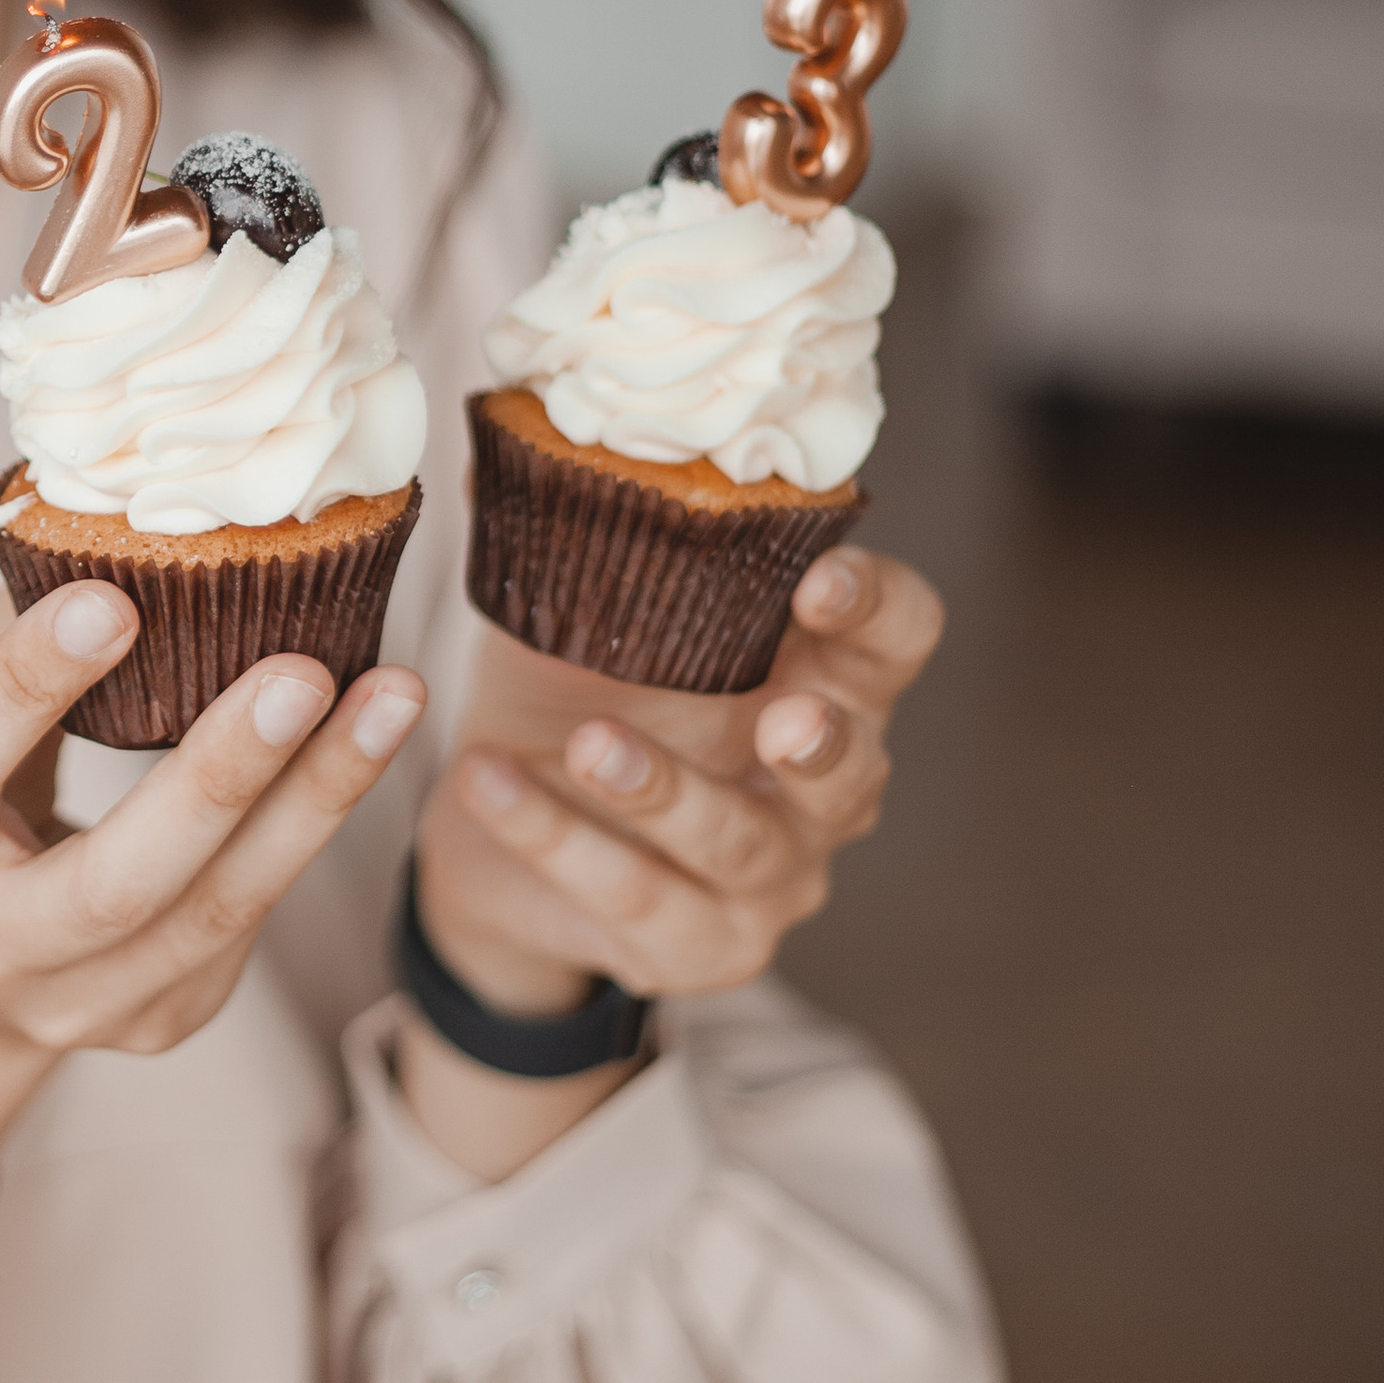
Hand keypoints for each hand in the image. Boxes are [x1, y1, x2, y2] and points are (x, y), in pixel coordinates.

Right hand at [0, 584, 426, 1303]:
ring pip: (215, 914)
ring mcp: (77, 1005)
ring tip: (392, 695)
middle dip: (217, 779)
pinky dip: (311, 825)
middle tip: (300, 672)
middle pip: (113, 885)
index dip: (22, 691)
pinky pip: (249, 921)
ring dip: (317, 799)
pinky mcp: (159, 1020)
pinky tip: (365, 744)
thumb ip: (8, 637)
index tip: (108, 601)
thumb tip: (126, 539)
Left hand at [397, 546, 941, 1179]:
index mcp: (822, 683)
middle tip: (782, 713)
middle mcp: (819, 792)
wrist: (498, 851)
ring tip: (587, 744)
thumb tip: (522, 434)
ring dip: (664, 792)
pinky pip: (632, 896)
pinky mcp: (696, 948)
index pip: (897, 639)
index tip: (816, 577)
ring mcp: (769, 881)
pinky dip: (555, 838)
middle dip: (823, 741)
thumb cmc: (569, 700)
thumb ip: (580, 535)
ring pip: (738, 843)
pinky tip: (486, 783)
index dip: (873, 608)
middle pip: (857, 766)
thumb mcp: (582, 615)